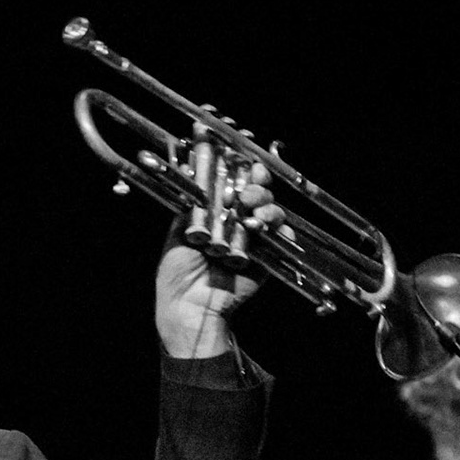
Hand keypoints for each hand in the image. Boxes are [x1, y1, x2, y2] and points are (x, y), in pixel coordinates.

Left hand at [155, 148, 284, 357]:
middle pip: (256, 194)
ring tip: (255, 212)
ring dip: (267, 206)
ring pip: (271, 212)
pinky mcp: (267, 258)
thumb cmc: (177, 271)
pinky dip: (281, 231)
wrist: (188, 305)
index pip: (233, 184)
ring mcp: (253, 240)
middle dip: (256, 186)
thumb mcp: (179, 231)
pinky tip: (271, 228)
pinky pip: (283, 239)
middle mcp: (235, 223)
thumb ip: (193, 204)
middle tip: (247, 192)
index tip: (244, 155)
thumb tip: (196, 169)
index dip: (240, 168)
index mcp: (215, 213)